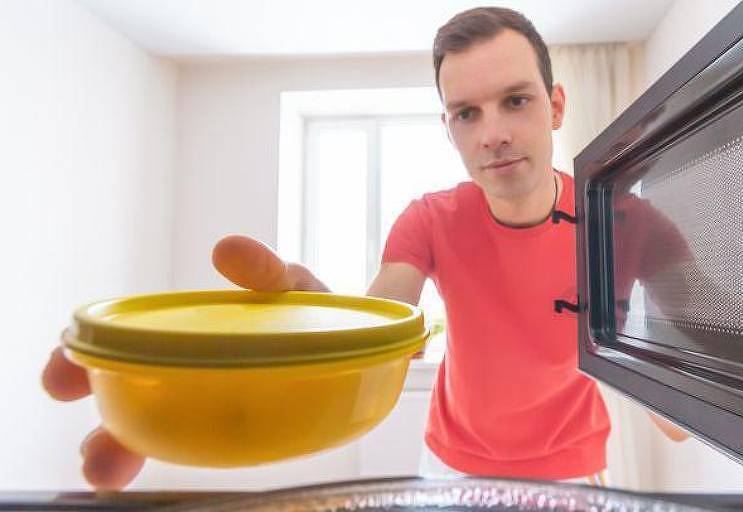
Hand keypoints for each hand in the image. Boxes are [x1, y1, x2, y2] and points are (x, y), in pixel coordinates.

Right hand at [41, 235, 326, 489]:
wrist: (365, 336)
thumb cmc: (309, 307)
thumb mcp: (288, 284)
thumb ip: (264, 271)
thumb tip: (227, 251)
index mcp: (191, 338)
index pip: (122, 354)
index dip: (83, 365)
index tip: (60, 379)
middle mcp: (199, 376)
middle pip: (139, 408)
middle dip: (109, 434)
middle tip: (97, 459)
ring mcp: (229, 407)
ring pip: (173, 435)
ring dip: (144, 454)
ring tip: (123, 473)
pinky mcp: (263, 430)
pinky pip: (229, 446)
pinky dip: (206, 453)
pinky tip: (201, 462)